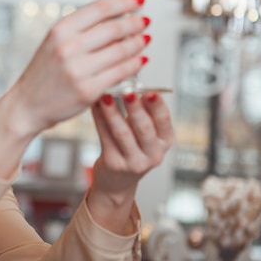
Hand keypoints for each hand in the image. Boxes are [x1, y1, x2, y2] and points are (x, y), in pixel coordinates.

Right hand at [0, 0, 150, 179]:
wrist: (27, 105)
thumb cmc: (43, 73)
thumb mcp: (54, 42)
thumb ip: (80, 29)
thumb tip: (114, 16)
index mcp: (60, 30)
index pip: (99, 8)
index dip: (124, 2)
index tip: (138, 1)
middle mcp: (68, 47)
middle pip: (114, 28)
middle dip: (135, 23)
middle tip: (145, 21)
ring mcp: (79, 69)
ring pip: (121, 50)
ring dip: (138, 43)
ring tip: (145, 39)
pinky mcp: (88, 90)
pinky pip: (120, 72)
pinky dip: (135, 64)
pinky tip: (140, 60)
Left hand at [86, 91, 173, 233]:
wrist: (117, 181)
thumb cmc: (132, 147)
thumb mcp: (145, 132)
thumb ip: (142, 111)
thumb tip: (130, 80)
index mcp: (165, 140)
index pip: (164, 120)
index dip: (157, 105)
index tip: (149, 91)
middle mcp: (154, 154)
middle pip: (143, 128)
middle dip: (134, 107)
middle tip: (126, 91)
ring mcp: (135, 162)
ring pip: (122, 133)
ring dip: (112, 112)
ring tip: (105, 96)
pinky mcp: (115, 164)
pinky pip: (105, 138)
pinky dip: (99, 120)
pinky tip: (95, 106)